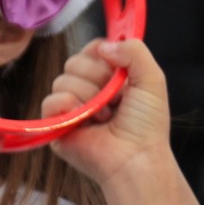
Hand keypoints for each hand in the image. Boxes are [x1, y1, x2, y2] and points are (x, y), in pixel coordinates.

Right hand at [45, 38, 174, 188]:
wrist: (136, 158)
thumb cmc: (147, 125)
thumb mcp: (152, 79)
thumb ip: (135, 50)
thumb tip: (104, 46)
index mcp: (109, 77)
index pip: (94, 49)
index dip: (104, 56)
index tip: (119, 69)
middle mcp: (88, 89)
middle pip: (75, 61)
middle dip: (98, 78)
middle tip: (116, 100)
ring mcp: (71, 106)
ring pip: (62, 79)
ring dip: (89, 97)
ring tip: (105, 117)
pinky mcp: (56, 124)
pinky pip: (50, 100)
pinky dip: (69, 107)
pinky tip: (86, 122)